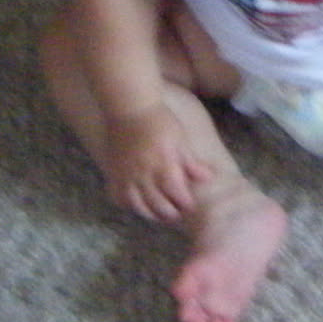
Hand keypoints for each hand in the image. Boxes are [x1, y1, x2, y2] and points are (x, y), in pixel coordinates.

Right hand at [106, 103, 214, 223]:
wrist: (129, 106)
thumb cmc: (159, 120)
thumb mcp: (180, 139)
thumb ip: (191, 162)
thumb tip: (209, 178)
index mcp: (163, 162)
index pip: (175, 192)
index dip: (184, 202)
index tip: (189, 205)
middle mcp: (144, 172)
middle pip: (157, 203)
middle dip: (170, 213)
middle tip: (177, 213)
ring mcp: (126, 174)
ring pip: (137, 205)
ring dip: (150, 214)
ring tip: (159, 215)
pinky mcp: (113, 172)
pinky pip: (118, 196)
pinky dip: (128, 205)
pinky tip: (137, 205)